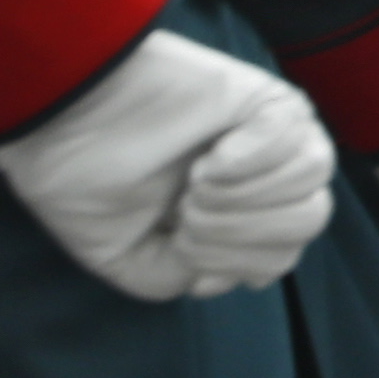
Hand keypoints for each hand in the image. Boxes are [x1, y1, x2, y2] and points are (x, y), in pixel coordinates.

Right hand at [0, 27, 338, 301]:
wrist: (66, 117)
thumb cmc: (88, 178)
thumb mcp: (127, 257)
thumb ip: (182, 276)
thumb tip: (226, 270)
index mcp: (235, 217)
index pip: (277, 261)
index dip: (230, 265)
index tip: (181, 243)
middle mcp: (263, 180)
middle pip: (303, 229)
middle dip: (237, 238)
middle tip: (186, 210)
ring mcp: (272, 140)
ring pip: (312, 195)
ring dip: (244, 204)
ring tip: (196, 184)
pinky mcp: (271, 101)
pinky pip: (296, 146)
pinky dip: (249, 164)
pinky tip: (210, 156)